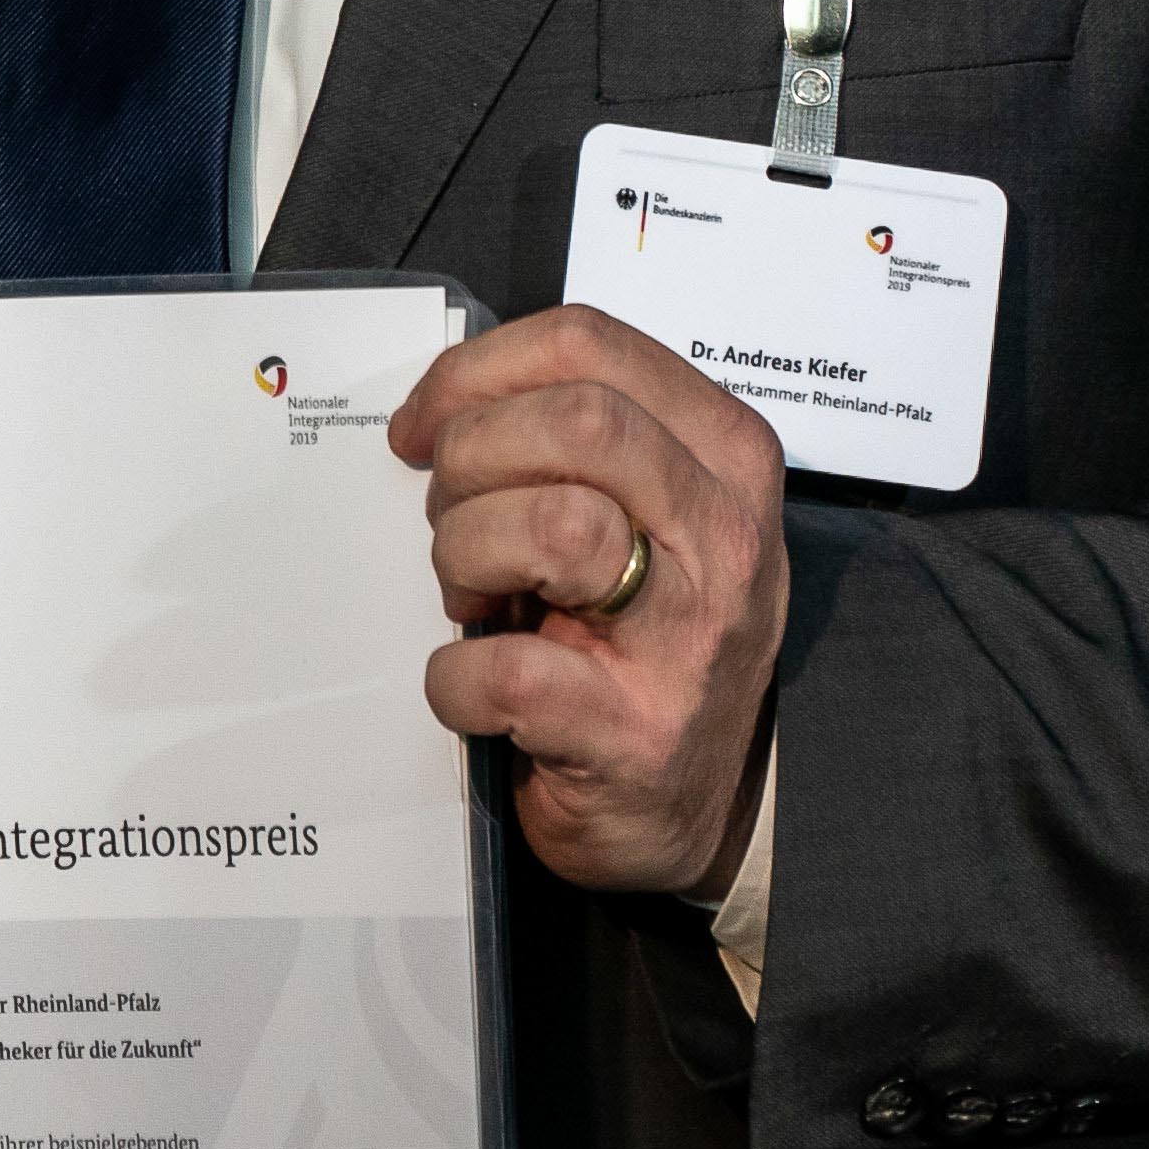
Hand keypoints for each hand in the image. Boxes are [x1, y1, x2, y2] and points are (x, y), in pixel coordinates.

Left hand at [391, 307, 787, 900]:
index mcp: (723, 456)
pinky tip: (472, 688)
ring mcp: (689, 639)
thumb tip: (441, 400)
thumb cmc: (638, 632)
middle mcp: (724, 537)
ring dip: (466, 555)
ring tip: (470, 597)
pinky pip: (506, 669)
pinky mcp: (634, 734)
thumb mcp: (641, 508)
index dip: (476, 371)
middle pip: (576, 420)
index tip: (424, 424)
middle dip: (473, 458)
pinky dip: (455, 676)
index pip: (591, 344)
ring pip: (556, 525)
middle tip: (452, 518)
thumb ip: (568, 436)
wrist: (688, 804)